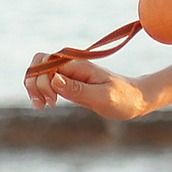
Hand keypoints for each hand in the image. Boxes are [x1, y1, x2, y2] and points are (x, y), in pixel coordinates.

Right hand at [25, 54, 151, 119]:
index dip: (42, 82)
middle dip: (34, 84)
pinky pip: (47, 80)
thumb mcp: (103, 97)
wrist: (137, 98)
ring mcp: (70, 73)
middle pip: (38, 64)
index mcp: (78, 65)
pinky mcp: (70, 82)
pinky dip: (42, 91)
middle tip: (44, 106)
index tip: (54, 101)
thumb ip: (78, 89)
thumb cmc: (124, 99)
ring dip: (35, 88)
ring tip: (42, 107)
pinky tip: (47, 104)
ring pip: (40, 71)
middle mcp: (71, 65)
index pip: (46, 64)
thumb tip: (54, 80)